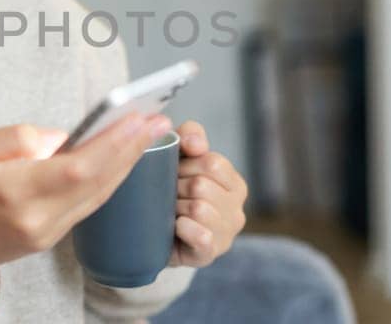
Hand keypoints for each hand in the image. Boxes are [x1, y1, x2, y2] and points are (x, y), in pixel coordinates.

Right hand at [0, 114, 174, 286]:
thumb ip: (16, 136)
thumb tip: (61, 136)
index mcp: (15, 193)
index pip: (78, 168)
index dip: (112, 143)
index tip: (137, 118)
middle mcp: (39, 218)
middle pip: (99, 182)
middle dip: (132, 149)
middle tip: (158, 119)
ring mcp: (49, 232)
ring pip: (100, 195)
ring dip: (128, 163)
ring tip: (149, 133)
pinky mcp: (54, 236)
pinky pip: (91, 204)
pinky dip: (111, 178)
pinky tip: (124, 157)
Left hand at [170, 120, 247, 266]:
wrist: (153, 235)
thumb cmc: (171, 191)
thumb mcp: (180, 156)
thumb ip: (191, 136)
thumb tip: (194, 144)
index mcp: (235, 184)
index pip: (213, 163)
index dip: (185, 165)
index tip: (173, 172)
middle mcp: (237, 210)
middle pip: (202, 185)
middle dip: (176, 187)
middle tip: (166, 194)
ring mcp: (226, 234)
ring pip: (199, 208)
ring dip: (175, 208)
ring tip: (168, 211)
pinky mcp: (210, 254)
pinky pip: (200, 236)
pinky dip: (182, 229)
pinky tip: (174, 227)